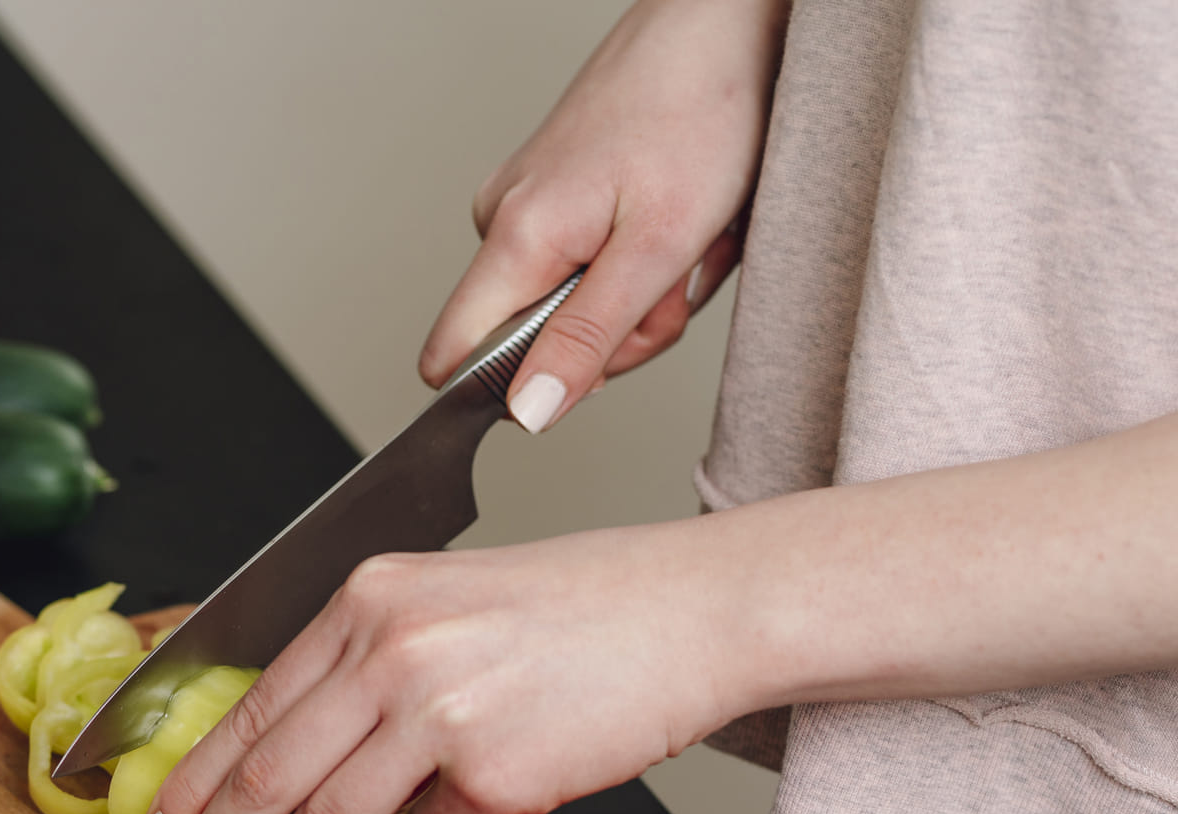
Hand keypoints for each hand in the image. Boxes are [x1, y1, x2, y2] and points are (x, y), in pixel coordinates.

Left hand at [140, 524, 737, 813]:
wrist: (693, 611)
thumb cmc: (581, 607)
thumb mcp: (445, 603)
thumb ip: (365, 665)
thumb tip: (290, 758)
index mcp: (367, 598)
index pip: (246, 708)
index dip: (192, 785)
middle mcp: (391, 648)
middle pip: (262, 777)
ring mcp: (441, 714)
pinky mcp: (496, 777)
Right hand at [418, 0, 785, 431]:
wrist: (726, 19)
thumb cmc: (701, 108)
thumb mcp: (658, 247)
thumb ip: (587, 339)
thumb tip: (526, 411)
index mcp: (515, 237)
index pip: (451, 361)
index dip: (514, 390)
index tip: (587, 368)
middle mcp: (504, 220)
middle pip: (535, 345)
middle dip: (619, 336)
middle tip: (672, 281)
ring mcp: (530, 203)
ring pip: (575, 308)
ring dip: (645, 294)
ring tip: (687, 234)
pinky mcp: (560, 191)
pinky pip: (593, 265)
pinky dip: (646, 257)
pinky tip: (678, 219)